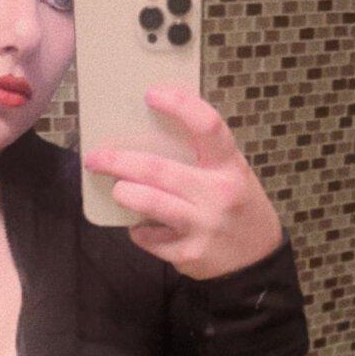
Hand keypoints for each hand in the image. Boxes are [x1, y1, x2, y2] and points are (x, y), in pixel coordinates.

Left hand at [83, 84, 284, 279]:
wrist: (258, 261)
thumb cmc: (239, 209)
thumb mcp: (233, 175)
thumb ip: (203, 158)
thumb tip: (151, 135)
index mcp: (230, 166)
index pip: (207, 126)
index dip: (179, 105)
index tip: (151, 94)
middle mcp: (218, 194)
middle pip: (159, 170)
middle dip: (120, 161)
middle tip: (96, 158)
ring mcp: (203, 226)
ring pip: (151, 203)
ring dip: (125, 193)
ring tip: (117, 189)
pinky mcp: (189, 254)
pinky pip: (150, 239)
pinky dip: (140, 231)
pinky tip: (141, 226)